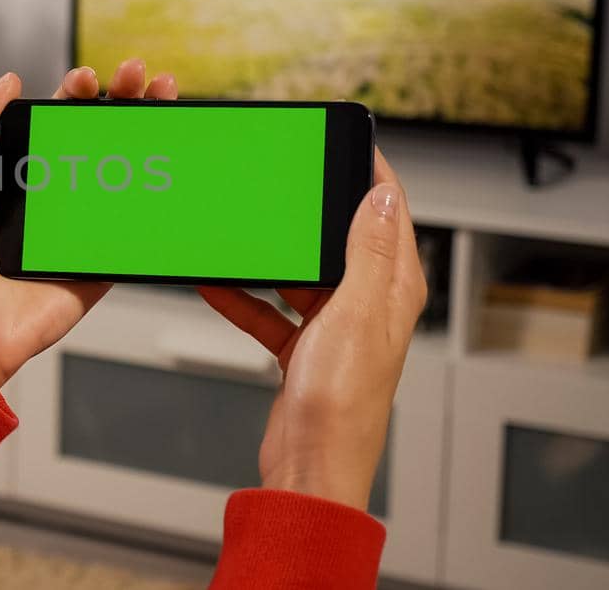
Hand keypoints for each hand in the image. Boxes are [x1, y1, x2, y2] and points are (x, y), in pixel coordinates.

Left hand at [0, 59, 177, 395]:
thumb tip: (8, 81)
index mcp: (16, 181)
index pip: (55, 128)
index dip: (78, 98)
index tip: (90, 77)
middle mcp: (50, 204)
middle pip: (99, 144)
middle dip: (123, 104)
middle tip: (142, 76)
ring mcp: (77, 235)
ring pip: (124, 179)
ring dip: (149, 139)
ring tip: (165, 101)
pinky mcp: (98, 268)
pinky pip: (133, 232)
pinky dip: (157, 202)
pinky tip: (175, 165)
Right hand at [197, 150, 426, 511]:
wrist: (310, 467)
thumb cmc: (340, 404)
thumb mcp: (353, 313)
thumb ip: (365, 252)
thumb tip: (379, 196)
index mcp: (392, 289)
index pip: (389, 212)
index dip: (371, 171)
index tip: (346, 140)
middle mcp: (367, 305)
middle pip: (339, 237)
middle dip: (309, 210)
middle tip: (280, 180)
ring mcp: (333, 327)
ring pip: (299, 271)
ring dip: (270, 255)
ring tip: (241, 234)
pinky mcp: (301, 349)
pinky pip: (268, 308)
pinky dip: (243, 295)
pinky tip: (216, 283)